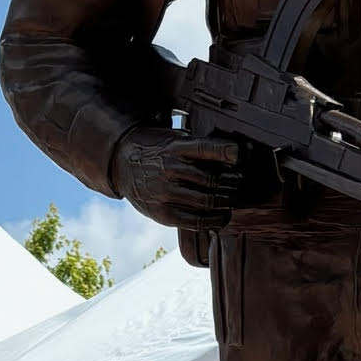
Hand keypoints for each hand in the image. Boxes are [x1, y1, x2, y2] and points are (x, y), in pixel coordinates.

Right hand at [113, 128, 247, 228]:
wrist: (121, 163)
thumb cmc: (155, 150)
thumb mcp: (173, 138)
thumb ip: (198, 147)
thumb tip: (233, 156)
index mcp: (174, 147)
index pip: (205, 148)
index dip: (226, 151)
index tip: (238, 155)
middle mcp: (169, 169)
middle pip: (211, 179)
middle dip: (230, 183)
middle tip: (239, 184)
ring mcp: (164, 193)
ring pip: (206, 201)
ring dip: (226, 202)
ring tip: (232, 200)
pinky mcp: (163, 214)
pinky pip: (195, 221)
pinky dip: (214, 220)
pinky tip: (222, 217)